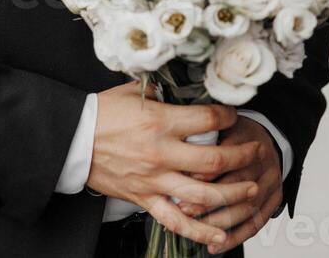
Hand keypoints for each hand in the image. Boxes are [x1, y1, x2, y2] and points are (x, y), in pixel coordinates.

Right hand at [86, 82, 262, 249]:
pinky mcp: (144, 198)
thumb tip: (181, 91)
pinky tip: (218, 237)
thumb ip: (161, 93)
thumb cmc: (102, 112)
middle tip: (255, 151)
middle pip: (214, 159)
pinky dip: (198, 232)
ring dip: (232, 194)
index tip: (234, 114)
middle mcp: (162, 153)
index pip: (207, 118)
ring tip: (250, 189)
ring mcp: (154, 179)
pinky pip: (175, 221)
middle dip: (242, 156)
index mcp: (160, 121)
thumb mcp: (132, 92)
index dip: (228, 115)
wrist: (73, 138)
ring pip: (203, 195)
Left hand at [178, 115, 283, 252]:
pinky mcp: (275, 200)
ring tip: (197, 228)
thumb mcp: (222, 125)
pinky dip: (236, 237)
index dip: (207, 170)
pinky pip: (256, 223)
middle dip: (209, 199)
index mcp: (248, 138)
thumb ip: (205, 137)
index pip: (228, 156)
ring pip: (247, 207)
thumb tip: (179, 156)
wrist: (266, 139)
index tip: (185, 180)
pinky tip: (217, 245)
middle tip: (184, 208)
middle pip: (238, 183)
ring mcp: (272, 182)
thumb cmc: (235, 134)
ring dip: (220, 221)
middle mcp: (263, 161)